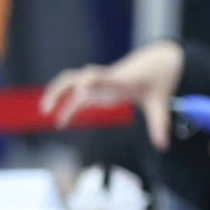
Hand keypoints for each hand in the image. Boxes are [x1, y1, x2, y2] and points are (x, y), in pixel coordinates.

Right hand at [40, 40, 184, 148]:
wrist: (159, 62)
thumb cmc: (158, 82)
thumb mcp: (160, 103)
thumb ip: (159, 124)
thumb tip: (163, 146)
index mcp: (121, 81)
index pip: (104, 79)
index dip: (93, 82)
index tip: (82, 89)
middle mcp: (106, 80)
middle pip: (77, 78)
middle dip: (60, 89)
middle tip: (48, 108)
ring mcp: (100, 82)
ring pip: (71, 83)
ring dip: (57, 94)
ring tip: (46, 112)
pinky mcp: (99, 87)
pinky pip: (78, 95)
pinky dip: (69, 106)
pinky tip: (61, 122)